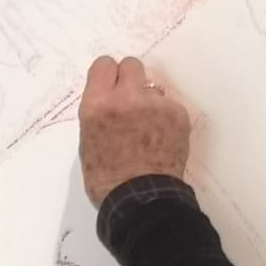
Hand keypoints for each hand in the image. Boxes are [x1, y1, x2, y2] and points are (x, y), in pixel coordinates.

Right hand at [78, 56, 190, 205]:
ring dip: (149, 101)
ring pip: (153, 87)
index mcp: (97, 105)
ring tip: (148, 128)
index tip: (111, 87)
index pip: (104, 64)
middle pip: (132, 64)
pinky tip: (161, 139)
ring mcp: (155, 104)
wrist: (141, 200)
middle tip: (130, 101)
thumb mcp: (88, 141)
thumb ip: (99, 114)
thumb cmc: (106, 178)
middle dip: (130, 80)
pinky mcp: (178, 114)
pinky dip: (166, 118)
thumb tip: (111, 103)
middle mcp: (126, 97)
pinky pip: (169, 105)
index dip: (108, 76)